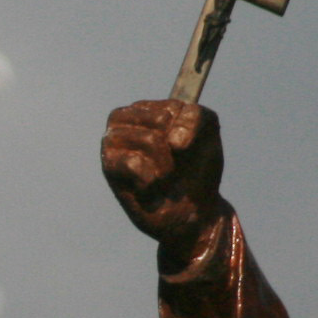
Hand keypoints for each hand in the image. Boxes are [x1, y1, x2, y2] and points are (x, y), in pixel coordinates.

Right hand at [102, 100, 224, 257]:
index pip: (174, 107)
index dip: (190, 130)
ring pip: (150, 140)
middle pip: (161, 120)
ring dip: (167, 166)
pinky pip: (134, 163)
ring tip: (164, 177)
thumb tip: (173, 140)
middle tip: (175, 164)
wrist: (193, 210)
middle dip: (178, 149)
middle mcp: (123, 119)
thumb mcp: (208, 133)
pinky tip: (150, 187)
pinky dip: (152, 180)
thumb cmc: (196, 168)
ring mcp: (112, 142)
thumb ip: (197, 116)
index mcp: (146, 107)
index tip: (190, 147)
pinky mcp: (108, 166)